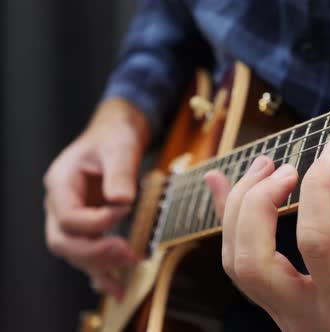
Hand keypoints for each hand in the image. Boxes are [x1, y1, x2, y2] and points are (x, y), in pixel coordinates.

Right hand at [43, 98, 149, 299]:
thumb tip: (122, 201)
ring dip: (99, 265)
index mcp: (61, 182)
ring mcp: (71, 217)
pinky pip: (88, 254)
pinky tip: (118, 287)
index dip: (97, 220)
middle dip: (94, 251)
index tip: (125, 209)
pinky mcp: (87, 227)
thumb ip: (120, 173)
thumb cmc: (113, 137)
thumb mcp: (119, 147)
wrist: (115, 135)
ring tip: (127, 272)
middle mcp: (60, 204)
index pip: (69, 215)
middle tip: (127, 252)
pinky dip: (101, 272)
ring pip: (74, 252)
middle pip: (62, 241)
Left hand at [204, 141, 329, 331]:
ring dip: (238, 208)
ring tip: (264, 166)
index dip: (320, 187)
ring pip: (236, 264)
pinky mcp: (279, 307)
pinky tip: (224, 186)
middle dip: (258, 202)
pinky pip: (240, 264)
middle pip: (251, 260)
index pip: (318, 240)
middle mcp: (306, 316)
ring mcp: (285, 315)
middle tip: (284, 167)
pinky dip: (229, 221)